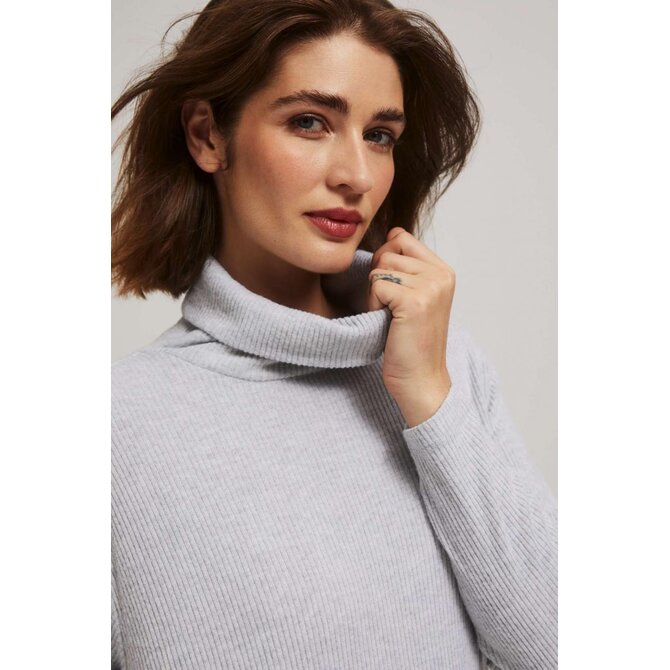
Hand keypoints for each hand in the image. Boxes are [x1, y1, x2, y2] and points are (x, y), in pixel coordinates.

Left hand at [367, 227, 455, 427]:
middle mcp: (441, 274)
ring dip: (375, 292)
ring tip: (390, 316)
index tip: (391, 289)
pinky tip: (386, 322)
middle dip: (378, 277)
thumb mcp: (415, 297)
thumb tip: (389, 235)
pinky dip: (373, 304)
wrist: (421, 380)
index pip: (401, 237)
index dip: (385, 259)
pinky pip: (376, 284)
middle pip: (387, 251)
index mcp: (443, 270)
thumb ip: (407, 267)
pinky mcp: (414, 300)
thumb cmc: (411, 343)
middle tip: (390, 307)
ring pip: (380, 266)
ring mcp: (430, 286)